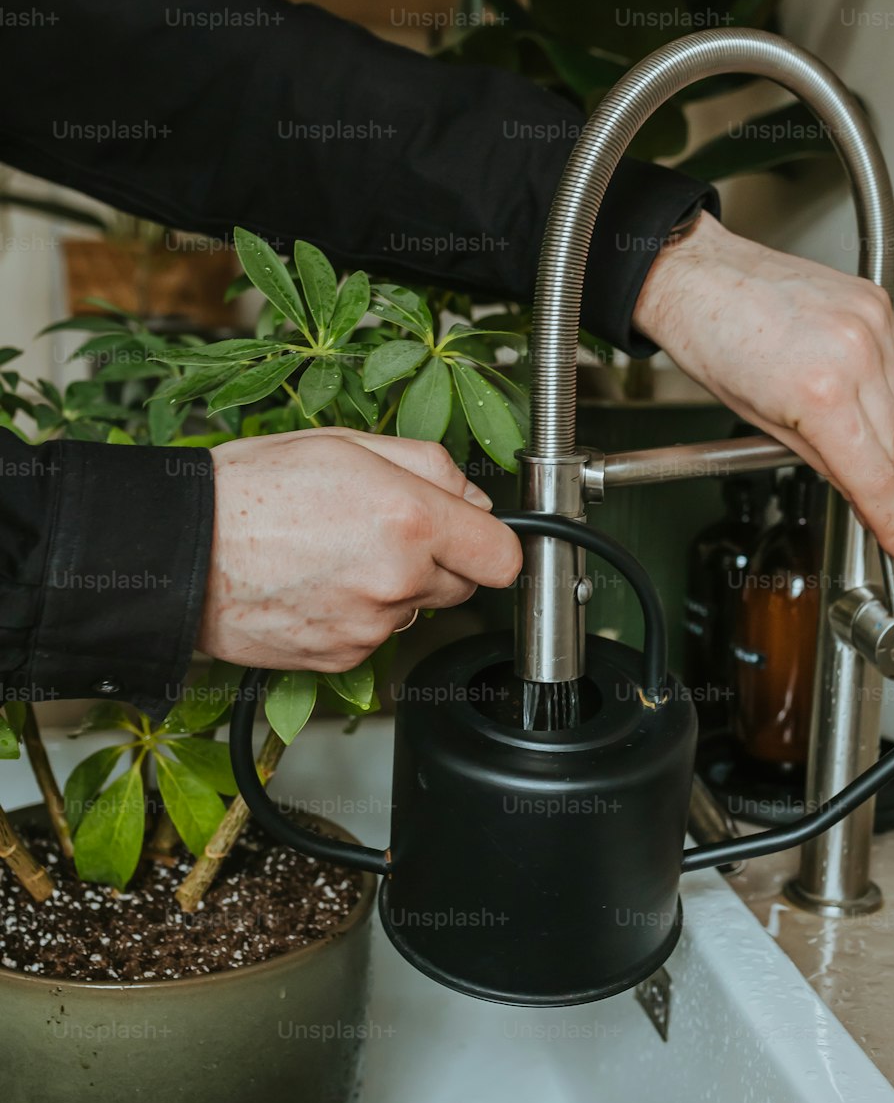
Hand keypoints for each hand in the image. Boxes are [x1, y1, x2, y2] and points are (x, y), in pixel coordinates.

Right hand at [196, 428, 521, 671]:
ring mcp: (370, 627)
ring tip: (333, 554)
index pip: (504, 557)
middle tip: (381, 532)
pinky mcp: (342, 658)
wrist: (181, 553)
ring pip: (413, 610)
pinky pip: (374, 637)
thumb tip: (472, 497)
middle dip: (437, 560)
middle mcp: (397, 580)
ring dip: (391, 588)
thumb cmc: (250, 490)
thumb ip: (430, 466)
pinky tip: (315, 585)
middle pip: (462, 585)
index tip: (475, 537)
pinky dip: (356, 615)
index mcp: (410, 520)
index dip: (492, 544)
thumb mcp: (347, 443)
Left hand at [632, 211, 893, 560]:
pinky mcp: (875, 304)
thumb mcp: (756, 419)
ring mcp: (870, 324)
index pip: (873, 475)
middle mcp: (854, 354)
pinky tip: (859, 401)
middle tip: (893, 513)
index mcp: (819, 391)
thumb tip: (852, 484)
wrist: (701, 275)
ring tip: (863, 452)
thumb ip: (815, 457)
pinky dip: (884, 391)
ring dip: (890, 439)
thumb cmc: (710, 337)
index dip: (891, 517)